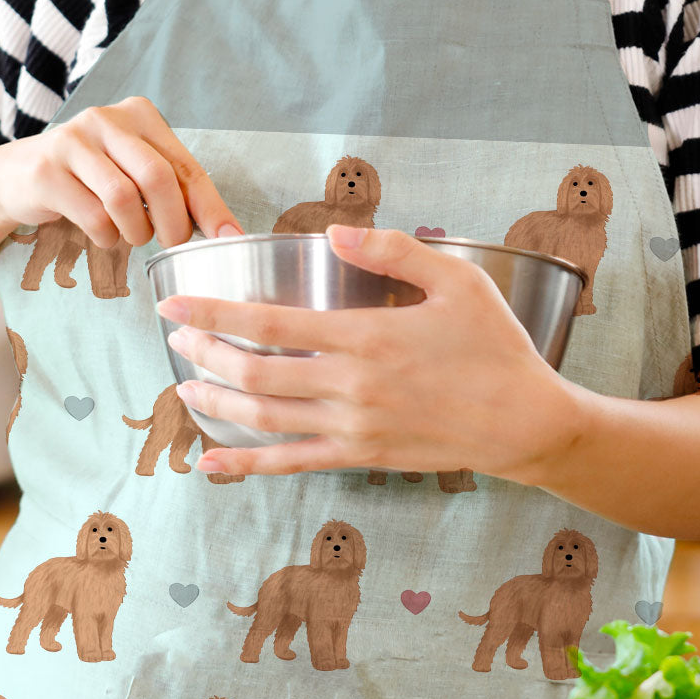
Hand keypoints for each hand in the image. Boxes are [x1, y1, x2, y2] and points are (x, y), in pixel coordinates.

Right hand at [0, 96, 244, 247]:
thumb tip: (224, 228)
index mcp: (139, 115)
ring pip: (124, 199)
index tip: (229, 237)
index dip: (210, 206)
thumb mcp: (131, 170)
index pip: (185, 165)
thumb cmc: (88, 178)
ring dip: (136, 232)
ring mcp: (73, 141)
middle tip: (172, 245)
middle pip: (158, 178)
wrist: (14, 177)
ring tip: (132, 238)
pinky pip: (93, 216)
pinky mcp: (47, 171)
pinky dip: (106, 237)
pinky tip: (103, 235)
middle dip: (174, 223)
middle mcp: (106, 119)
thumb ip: (172, 187)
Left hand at [158, 224, 568, 481]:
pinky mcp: (361, 457)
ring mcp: (353, 429)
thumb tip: (333, 232)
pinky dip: (247, 466)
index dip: (214, 313)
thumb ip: (393, 250)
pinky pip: (292, 463)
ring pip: (265, 419)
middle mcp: (351, 387)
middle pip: (255, 373)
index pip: (270, 324)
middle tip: (174, 337)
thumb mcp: (457, 280)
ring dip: (217, 403)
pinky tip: (212, 465)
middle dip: (205, 354)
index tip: (173, 303)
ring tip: (185, 387)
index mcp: (367, 337)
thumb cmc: (495, 346)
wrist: (526, 423)